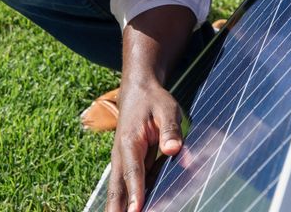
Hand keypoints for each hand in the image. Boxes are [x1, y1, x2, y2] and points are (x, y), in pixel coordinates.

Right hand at [106, 82, 184, 211]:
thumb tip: (174, 150)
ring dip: (120, 209)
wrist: (138, 90)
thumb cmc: (153, 100)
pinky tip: (137, 211)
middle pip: (117, 189)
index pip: (133, 172)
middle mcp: (121, 155)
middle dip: (117, 209)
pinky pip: (127, 187)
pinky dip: (129, 202)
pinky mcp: (128, 165)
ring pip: (118, 191)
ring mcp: (122, 161)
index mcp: (129, 142)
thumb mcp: (167, 109)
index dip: (135, 193)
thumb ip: (170, 130)